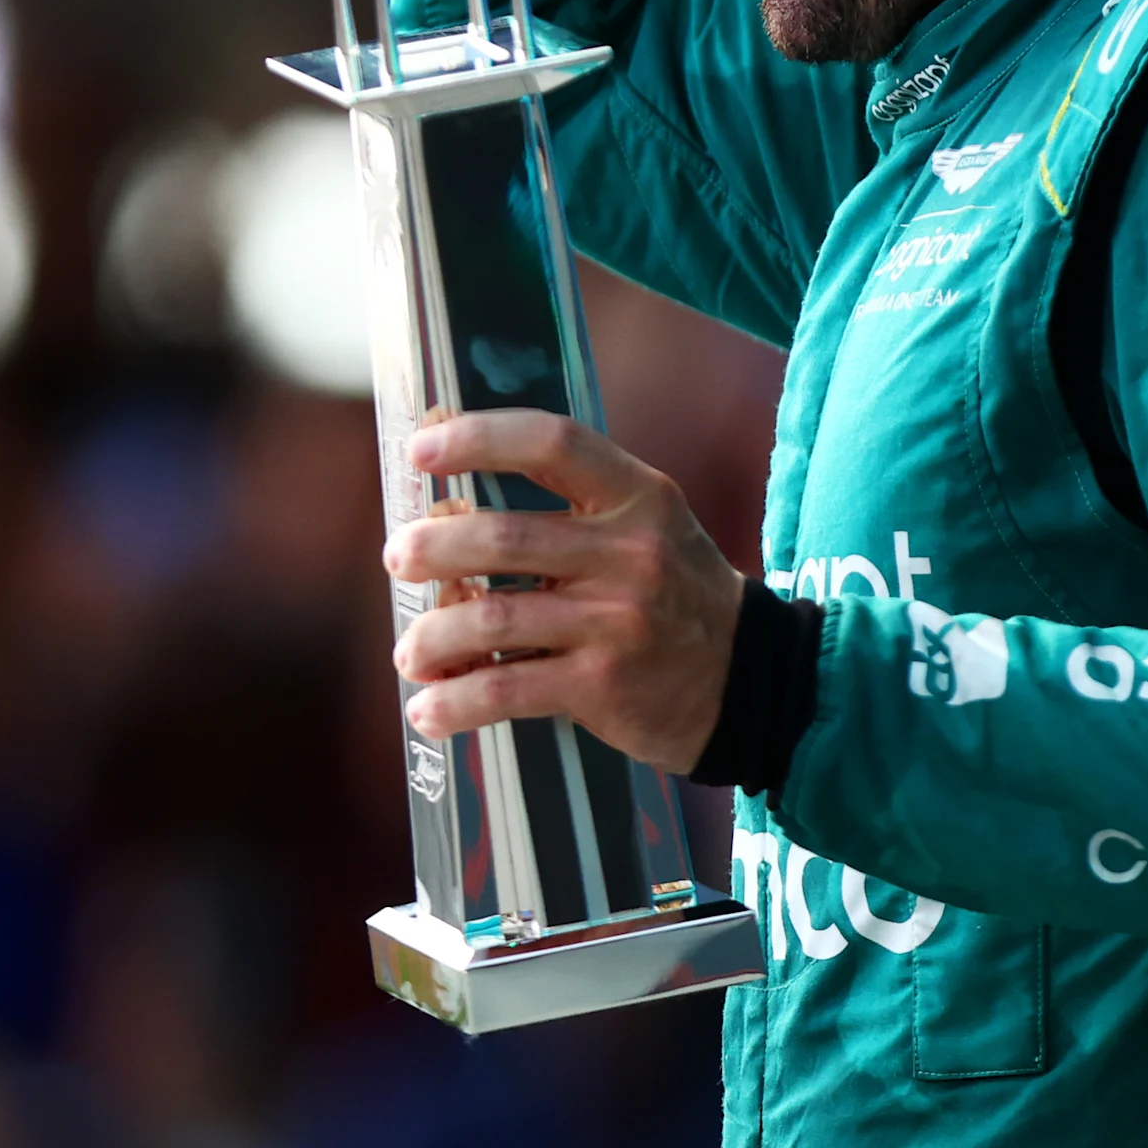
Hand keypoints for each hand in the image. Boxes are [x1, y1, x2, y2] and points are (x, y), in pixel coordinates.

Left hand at [385, 410, 742, 771]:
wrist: (749, 683)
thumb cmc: (672, 594)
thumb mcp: (643, 529)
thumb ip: (565, 509)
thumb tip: (443, 502)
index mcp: (638, 495)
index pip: (552, 442)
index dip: (479, 438)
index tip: (420, 451)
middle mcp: (631, 552)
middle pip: (504, 535)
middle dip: (434, 548)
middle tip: (398, 558)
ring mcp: (618, 621)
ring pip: (494, 618)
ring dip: (433, 636)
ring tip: (410, 651)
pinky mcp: (604, 685)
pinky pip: (508, 688)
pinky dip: (456, 701)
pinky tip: (427, 710)